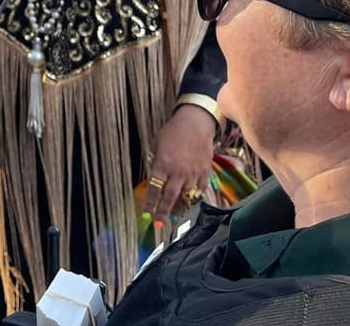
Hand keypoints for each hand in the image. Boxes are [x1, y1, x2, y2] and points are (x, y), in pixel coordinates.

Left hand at [143, 104, 217, 219]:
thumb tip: (154, 179)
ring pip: (186, 198)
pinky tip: (188, 203)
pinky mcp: (204, 173)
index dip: (149, 204)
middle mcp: (178, 172)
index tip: (145, 215)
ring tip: (174, 217)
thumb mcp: (157, 144)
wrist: (195, 124)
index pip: (154, 189)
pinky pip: (199, 191)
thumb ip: (155, 163)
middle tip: (158, 225)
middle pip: (170, 198)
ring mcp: (192, 174)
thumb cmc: (172, 132)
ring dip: (179, 209)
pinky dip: (193, 198)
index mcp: (162, 164)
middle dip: (163, 213)